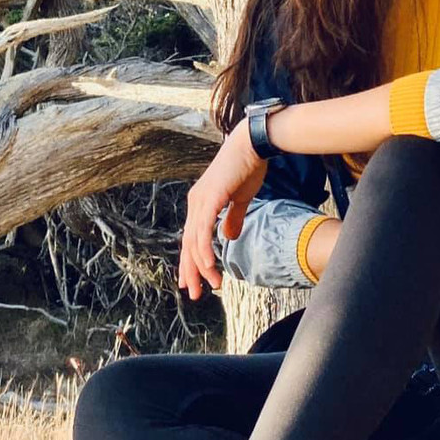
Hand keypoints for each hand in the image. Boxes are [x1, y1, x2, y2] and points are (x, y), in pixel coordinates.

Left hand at [178, 122, 267, 300]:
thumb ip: (232, 219)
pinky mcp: (210, 199)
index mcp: (200, 203)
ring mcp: (201, 201)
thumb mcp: (240, 199)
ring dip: (202, 267)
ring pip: (194, 242)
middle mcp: (195, 203)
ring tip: (211, 284)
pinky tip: (209, 266)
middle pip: (187, 244)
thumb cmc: (247, 168)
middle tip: (195, 294)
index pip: (191, 238)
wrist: (252, 145)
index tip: (194, 282)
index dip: (191, 262)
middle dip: (190, 271)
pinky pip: (203, 231)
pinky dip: (205, 251)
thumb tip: (228, 237)